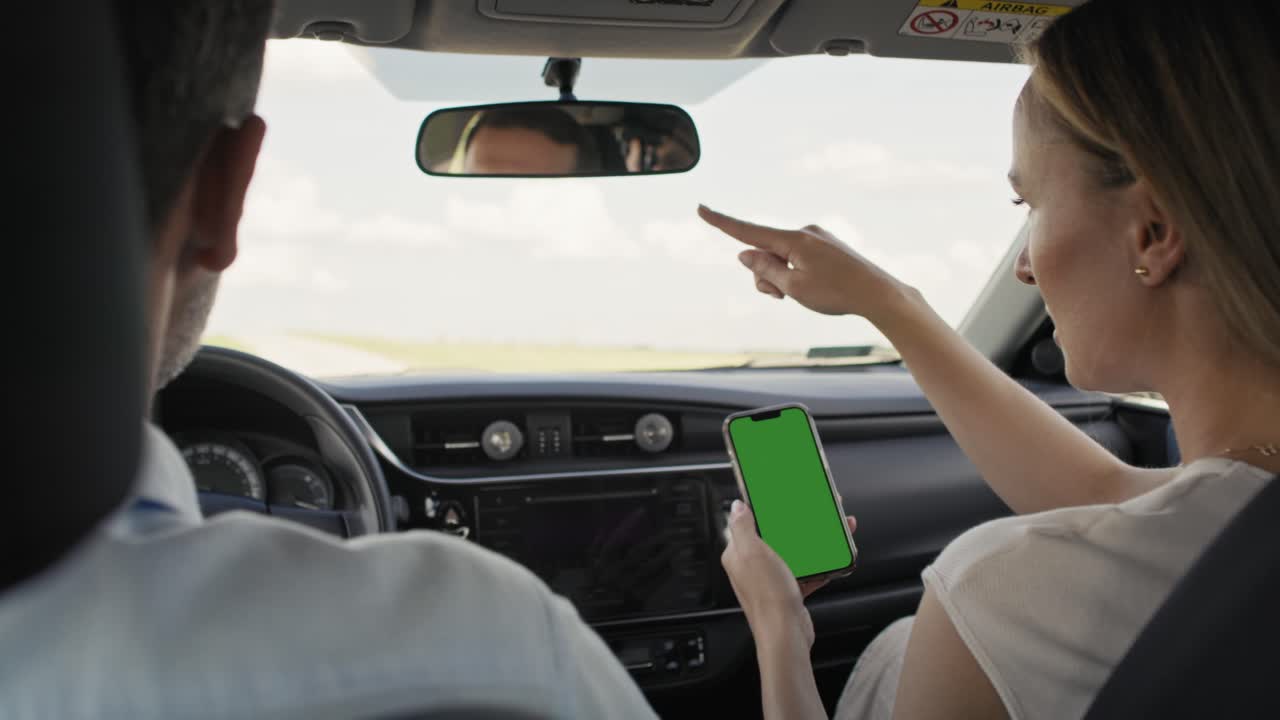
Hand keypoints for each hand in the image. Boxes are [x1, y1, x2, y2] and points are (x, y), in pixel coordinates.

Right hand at [697, 205, 917, 323]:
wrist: (878, 293)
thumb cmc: (836, 293)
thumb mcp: (793, 286)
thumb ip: (765, 269)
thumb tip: (744, 253)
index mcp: (794, 239)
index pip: (748, 231)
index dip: (721, 222)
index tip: (701, 208)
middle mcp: (804, 232)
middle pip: (765, 251)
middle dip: (764, 275)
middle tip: (782, 297)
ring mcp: (816, 237)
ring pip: (781, 256)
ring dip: (781, 276)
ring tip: (802, 294)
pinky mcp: (825, 245)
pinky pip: (797, 256)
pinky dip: (795, 272)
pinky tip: (815, 287)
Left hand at [721, 499, 857, 648]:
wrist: (786, 633)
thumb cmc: (768, 597)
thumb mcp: (752, 552)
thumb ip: (742, 527)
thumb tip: (737, 506)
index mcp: (739, 554)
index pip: (750, 523)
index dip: (766, 509)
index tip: (782, 498)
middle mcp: (753, 567)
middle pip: (776, 536)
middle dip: (797, 523)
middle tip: (815, 511)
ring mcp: (771, 580)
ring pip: (794, 552)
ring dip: (812, 541)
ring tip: (831, 530)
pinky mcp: (788, 591)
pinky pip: (806, 571)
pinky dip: (819, 564)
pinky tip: (831, 556)